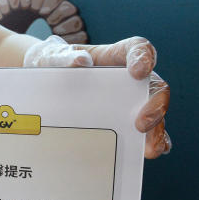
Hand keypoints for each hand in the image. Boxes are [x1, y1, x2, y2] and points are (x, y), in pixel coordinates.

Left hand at [24, 35, 170, 157]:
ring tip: (150, 147)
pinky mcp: (125, 119)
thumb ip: (63, 57)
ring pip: (155, 111)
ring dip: (157, 129)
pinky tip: (151, 151)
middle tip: (142, 123)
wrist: (42, 84)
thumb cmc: (52, 64)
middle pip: (155, 86)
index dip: (145, 57)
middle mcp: (129, 77)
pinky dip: (154, 140)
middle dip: (155, 105)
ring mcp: (130, 100)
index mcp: (115, 55)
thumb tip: (81, 61)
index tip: (138, 72)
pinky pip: (147, 130)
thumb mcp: (51, 57)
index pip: (138, 48)